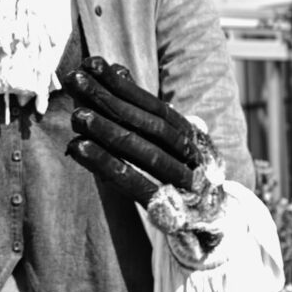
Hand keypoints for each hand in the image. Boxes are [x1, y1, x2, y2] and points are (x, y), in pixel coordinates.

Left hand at [65, 58, 226, 266]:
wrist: (215, 226)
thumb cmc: (179, 174)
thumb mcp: (167, 142)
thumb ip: (140, 110)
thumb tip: (116, 69)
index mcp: (192, 136)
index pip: (155, 106)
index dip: (124, 86)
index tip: (93, 64)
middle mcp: (191, 156)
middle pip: (146, 124)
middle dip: (109, 100)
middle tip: (75, 80)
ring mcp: (183, 184)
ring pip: (142, 151)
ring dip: (106, 131)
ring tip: (76, 114)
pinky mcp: (169, 210)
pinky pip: (135, 184)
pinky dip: (105, 164)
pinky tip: (78, 147)